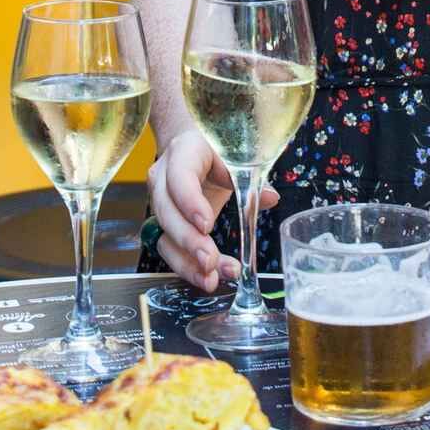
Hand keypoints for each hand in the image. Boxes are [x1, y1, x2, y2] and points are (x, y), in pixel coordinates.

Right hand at [147, 127, 277, 291]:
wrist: (191, 149)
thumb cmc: (215, 151)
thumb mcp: (232, 155)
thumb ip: (249, 176)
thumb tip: (269, 198)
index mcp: (182, 153)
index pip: (179, 177)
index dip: (190, 202)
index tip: (207, 225)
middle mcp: (163, 179)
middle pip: (167, 212)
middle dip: (188, 241)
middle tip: (210, 261)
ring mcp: (159, 203)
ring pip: (164, 236)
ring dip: (187, 262)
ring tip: (211, 280)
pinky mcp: (164, 224)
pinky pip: (170, 249)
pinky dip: (188, 267)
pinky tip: (207, 279)